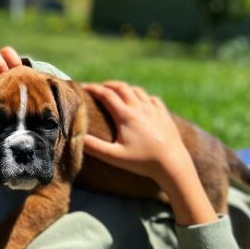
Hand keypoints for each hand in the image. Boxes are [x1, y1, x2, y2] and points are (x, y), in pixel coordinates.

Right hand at [82, 81, 216, 225]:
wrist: (172, 163)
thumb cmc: (142, 162)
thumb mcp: (114, 157)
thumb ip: (94, 147)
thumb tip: (76, 137)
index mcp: (126, 116)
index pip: (106, 95)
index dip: (93, 88)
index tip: (82, 87)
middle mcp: (140, 108)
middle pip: (121, 87)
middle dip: (107, 85)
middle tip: (97, 88)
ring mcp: (154, 109)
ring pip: (136, 90)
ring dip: (124, 89)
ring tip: (116, 93)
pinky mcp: (164, 114)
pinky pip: (151, 98)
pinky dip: (141, 96)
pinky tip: (139, 102)